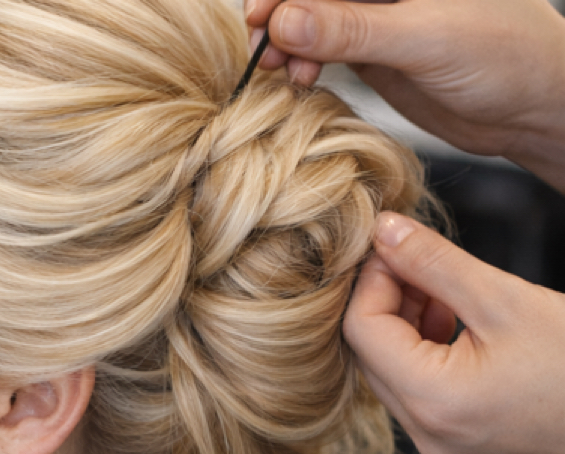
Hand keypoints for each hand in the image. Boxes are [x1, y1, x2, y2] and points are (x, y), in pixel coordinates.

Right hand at [244, 0, 564, 192]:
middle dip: (281, 14)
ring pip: (314, 17)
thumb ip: (353, 30)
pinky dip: (305, 60)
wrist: (530, 106)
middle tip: (259, 51)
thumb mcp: (424, 40)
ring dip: (288, 42)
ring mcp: (379, 14)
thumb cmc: (503, 57)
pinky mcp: (375, 48)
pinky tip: (300, 78)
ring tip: (281, 71)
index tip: (258, 17)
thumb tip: (285, 21)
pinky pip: (324, 45)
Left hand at [344, 212, 564, 453]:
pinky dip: (426, 357)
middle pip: (370, 355)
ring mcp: (442, 448)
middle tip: (420, 260)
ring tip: (445, 289)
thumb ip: (437, 264)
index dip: (372, 279)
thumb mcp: (509, 300)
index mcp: (433, 401)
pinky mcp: (460, 449)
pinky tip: (459, 325)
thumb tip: (385, 230)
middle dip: (387, 300)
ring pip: (393, 376)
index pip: (362, 330)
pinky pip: (420, 397)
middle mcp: (426, 435)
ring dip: (406, 327)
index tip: (396, 244)